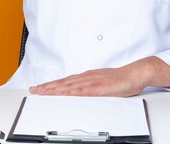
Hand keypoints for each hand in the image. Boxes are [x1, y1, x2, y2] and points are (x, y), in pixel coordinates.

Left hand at [29, 67, 146, 96]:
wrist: (135, 74)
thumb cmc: (121, 79)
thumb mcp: (103, 84)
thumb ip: (92, 88)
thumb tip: (83, 93)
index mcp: (87, 77)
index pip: (66, 82)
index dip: (52, 85)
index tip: (41, 88)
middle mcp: (87, 77)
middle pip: (63, 83)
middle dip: (48, 87)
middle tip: (34, 90)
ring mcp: (92, 81)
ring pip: (69, 86)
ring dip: (54, 89)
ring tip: (42, 92)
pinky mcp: (99, 88)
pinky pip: (82, 91)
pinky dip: (70, 93)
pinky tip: (62, 95)